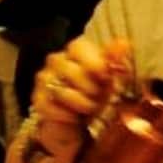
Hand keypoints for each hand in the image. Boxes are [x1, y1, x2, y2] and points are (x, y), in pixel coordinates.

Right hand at [31, 36, 133, 154]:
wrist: (79, 119)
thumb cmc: (95, 92)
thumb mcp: (110, 77)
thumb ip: (115, 59)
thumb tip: (124, 43)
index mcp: (75, 50)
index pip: (78, 47)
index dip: (93, 63)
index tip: (105, 76)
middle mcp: (56, 61)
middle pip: (73, 72)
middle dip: (92, 89)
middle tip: (98, 97)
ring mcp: (44, 80)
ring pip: (64, 92)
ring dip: (83, 104)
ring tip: (90, 107)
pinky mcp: (38, 101)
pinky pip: (53, 108)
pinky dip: (69, 116)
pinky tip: (76, 117)